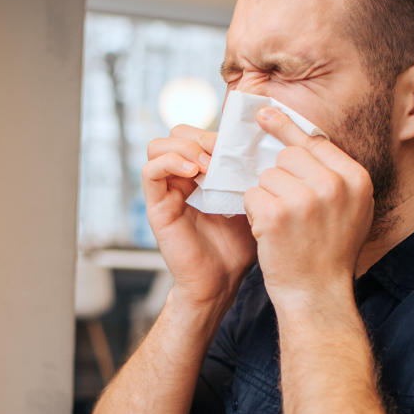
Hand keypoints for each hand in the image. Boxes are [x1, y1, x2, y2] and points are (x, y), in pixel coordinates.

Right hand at [143, 125, 256, 306]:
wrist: (222, 281)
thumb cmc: (237, 246)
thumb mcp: (250, 201)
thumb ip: (249, 175)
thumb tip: (262, 145)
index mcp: (202, 174)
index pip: (199, 134)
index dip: (216, 132)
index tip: (239, 145)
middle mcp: (181, 178)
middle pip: (177, 133)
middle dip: (201, 136)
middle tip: (221, 152)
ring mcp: (166, 191)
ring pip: (158, 145)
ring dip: (184, 148)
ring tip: (207, 165)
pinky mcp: (157, 206)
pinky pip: (150, 172)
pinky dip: (170, 163)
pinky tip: (193, 174)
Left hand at [244, 107, 373, 309]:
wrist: (317, 295)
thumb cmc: (329, 253)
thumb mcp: (349, 209)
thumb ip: (333, 174)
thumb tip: (300, 135)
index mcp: (356, 179)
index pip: (314, 142)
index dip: (287, 129)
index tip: (264, 114)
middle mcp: (334, 185)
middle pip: (287, 156)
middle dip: (279, 178)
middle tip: (290, 211)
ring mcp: (305, 199)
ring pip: (266, 176)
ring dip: (266, 198)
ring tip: (283, 226)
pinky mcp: (277, 215)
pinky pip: (251, 195)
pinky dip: (253, 213)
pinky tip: (269, 233)